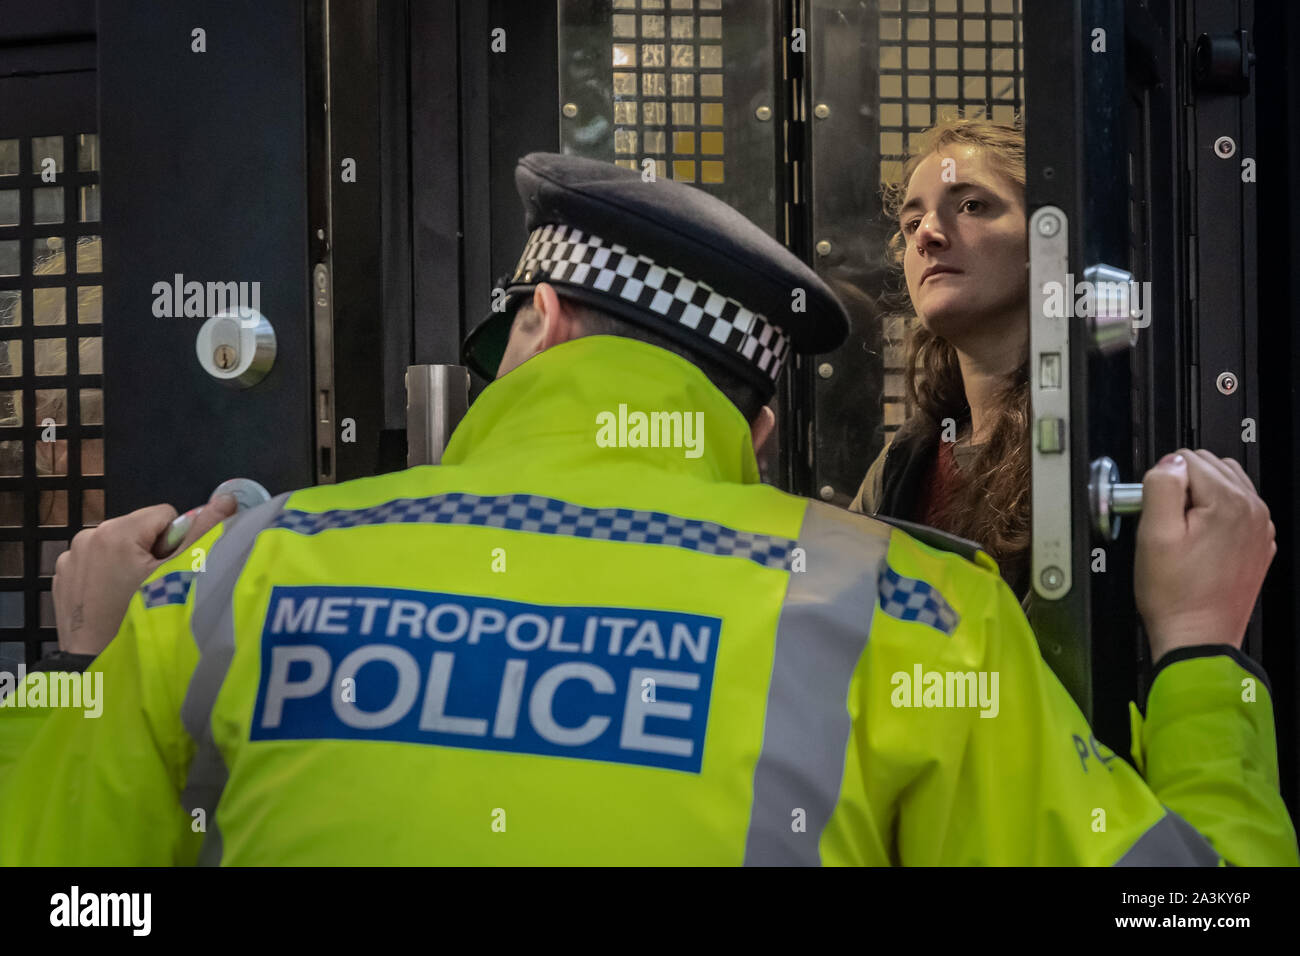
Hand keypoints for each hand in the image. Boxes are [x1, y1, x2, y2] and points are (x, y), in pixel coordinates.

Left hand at [52, 492, 238, 655]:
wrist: (99, 667)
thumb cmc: (145, 617)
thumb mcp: (181, 574)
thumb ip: (204, 532)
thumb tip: (227, 497)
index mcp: (116, 531)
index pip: (165, 516)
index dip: (176, 542)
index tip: (171, 571)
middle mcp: (87, 536)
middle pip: (139, 530)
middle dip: (152, 552)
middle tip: (155, 587)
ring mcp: (69, 558)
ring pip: (118, 547)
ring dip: (129, 563)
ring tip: (132, 597)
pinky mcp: (62, 578)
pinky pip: (95, 564)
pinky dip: (107, 576)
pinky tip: (111, 602)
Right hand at [1134, 449, 1275, 662]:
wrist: (1198, 636)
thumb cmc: (1176, 595)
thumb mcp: (1154, 535)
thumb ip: (1161, 487)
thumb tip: (1168, 464)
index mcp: (1229, 503)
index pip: (1186, 458)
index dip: (1162, 480)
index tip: (1155, 509)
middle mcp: (1252, 510)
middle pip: (1209, 465)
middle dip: (1182, 485)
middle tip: (1165, 520)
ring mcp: (1259, 528)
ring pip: (1226, 483)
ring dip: (1200, 496)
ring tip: (1181, 529)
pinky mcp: (1258, 544)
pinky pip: (1237, 509)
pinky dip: (1216, 514)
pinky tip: (1198, 540)